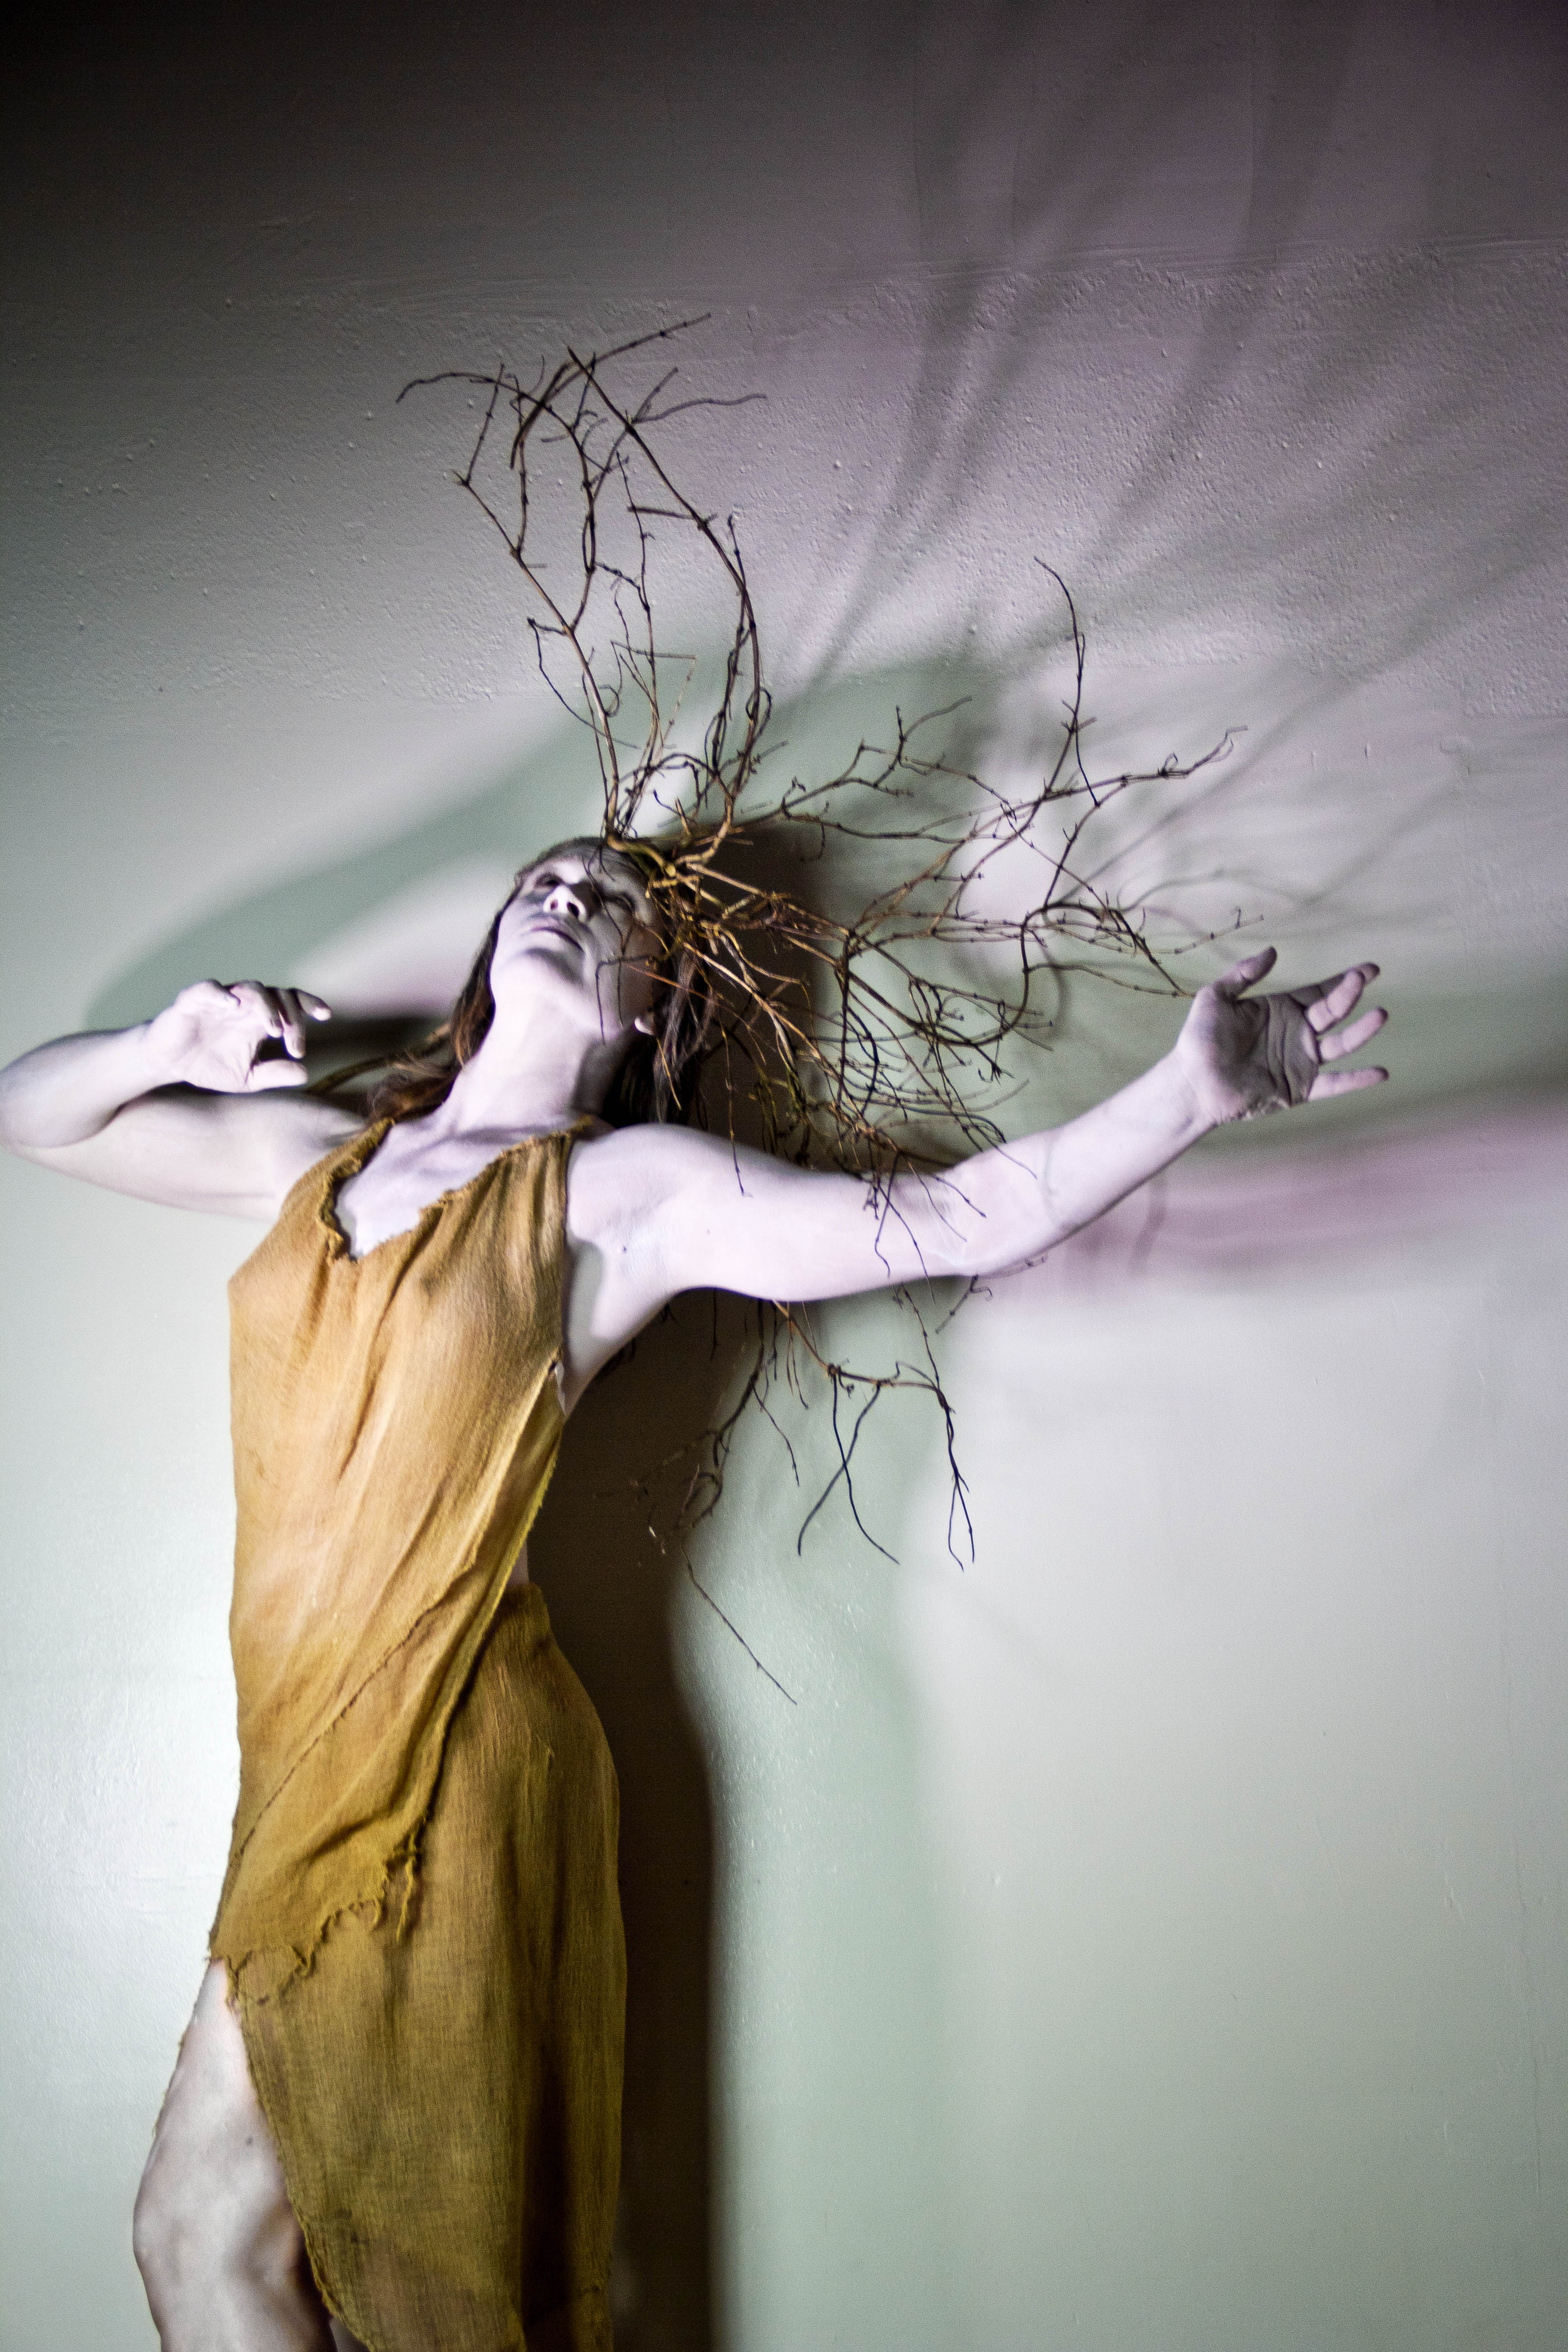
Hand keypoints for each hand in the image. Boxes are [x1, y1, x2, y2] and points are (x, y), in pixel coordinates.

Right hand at [142, 981, 331, 1093]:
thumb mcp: (245, 1078)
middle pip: (277, 995)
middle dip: (291, 1016)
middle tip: (294, 1044)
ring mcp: (220, 1001)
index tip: (326, 1015)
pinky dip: (220, 994)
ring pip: (250, 988)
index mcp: (259, 1019)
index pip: (289, 1002)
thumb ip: (273, 1075)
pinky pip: (208, 989)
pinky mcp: (192, 1001)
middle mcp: (244, 1005)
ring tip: (273, 1030)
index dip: (308, 1003)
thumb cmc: (209, 1065)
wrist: (170, 1064)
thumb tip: (304, 1073)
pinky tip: (231, 1005)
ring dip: (266, 1006)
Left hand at [1174, 949, 1386, 1125]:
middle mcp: (1297, 1034)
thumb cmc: (1200, 1040)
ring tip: (1380, 1016)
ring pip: (1340, 1044)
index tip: (1368, 969)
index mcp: (1282, 1010)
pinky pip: (1334, 1084)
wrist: (1193, 1084)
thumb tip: (1273, 951)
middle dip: (1350, 995)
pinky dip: (1356, 1080)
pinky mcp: (1299, 1089)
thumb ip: (1243, 973)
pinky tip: (1380, 1073)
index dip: (1344, 981)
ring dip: (1361, 1032)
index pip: (1319, 992)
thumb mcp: (1216, 997)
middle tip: (1363, 979)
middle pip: (1333, 1012)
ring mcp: (1301, 1062)